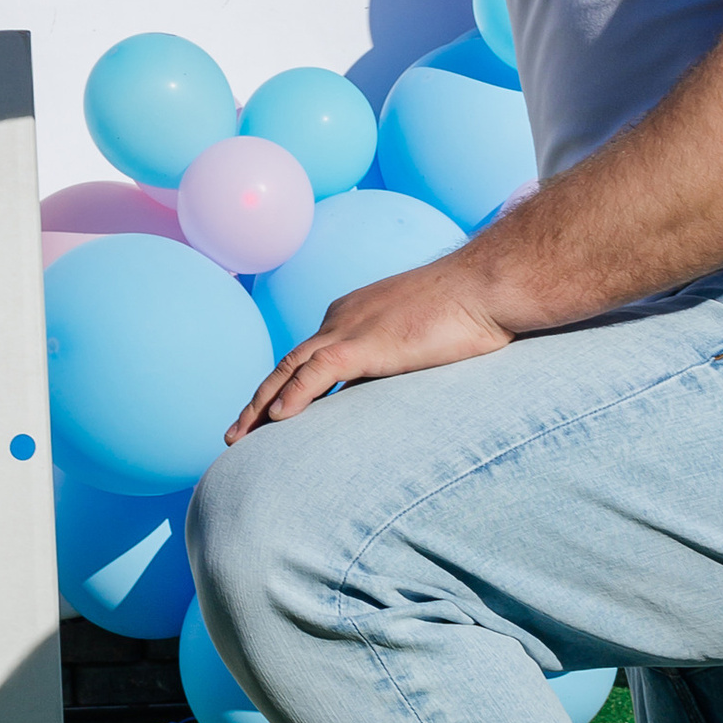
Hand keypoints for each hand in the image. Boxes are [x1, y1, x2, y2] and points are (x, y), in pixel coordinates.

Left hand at [226, 254, 514, 436]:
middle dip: (260, 401)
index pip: (305, 359)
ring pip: (290, 370)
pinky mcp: (366, 344)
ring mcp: (350, 329)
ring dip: (262, 406)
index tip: (267, 418)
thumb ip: (394, 365)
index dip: (282, 389)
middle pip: (287, 365)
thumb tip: (380, 401)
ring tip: (239, 438)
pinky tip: (275, 420)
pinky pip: (317, 373)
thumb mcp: (420, 342)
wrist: (487, 285)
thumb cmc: (468, 311)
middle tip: (236, 434)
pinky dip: (293, 397)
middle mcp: (340, 319)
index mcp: (351, 316)